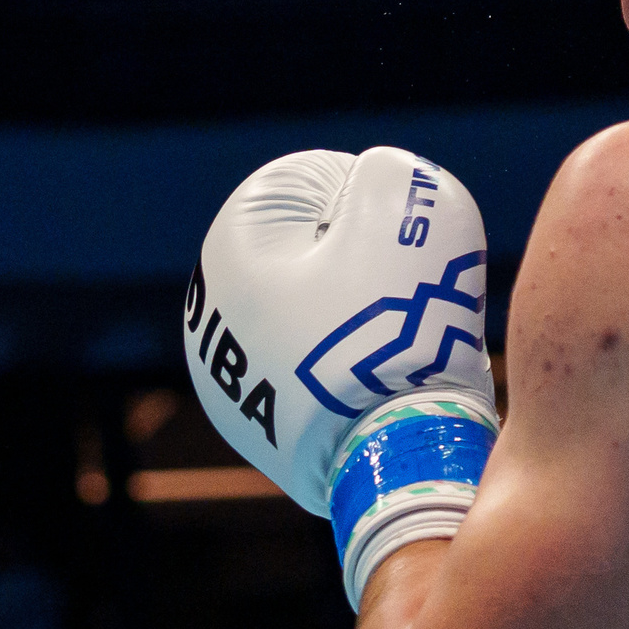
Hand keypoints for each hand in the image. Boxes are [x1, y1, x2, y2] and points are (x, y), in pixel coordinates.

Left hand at [185, 146, 498, 606]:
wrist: (391, 452)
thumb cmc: (398, 325)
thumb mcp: (416, 215)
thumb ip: (394, 176)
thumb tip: (378, 183)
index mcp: (233, 243)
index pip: (317, 182)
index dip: (381, 205)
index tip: (412, 247)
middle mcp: (211, 307)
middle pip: (310, 251)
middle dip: (366, 262)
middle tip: (413, 295)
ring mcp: (227, 374)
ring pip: (309, 312)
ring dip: (355, 315)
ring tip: (401, 345)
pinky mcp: (254, 423)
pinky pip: (307, 369)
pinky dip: (341, 366)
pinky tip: (377, 386)